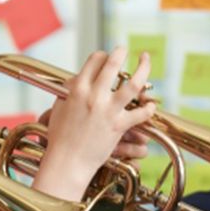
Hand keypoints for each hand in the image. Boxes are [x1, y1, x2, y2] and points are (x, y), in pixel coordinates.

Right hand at [38, 49, 155, 197]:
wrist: (67, 161)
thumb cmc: (59, 138)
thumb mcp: (58, 108)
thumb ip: (69, 91)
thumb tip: (77, 79)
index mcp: (77, 90)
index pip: (93, 61)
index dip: (101, 56)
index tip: (104, 58)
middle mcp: (94, 96)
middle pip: (113, 64)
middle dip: (121, 52)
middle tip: (124, 49)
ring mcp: (108, 110)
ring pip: (134, 84)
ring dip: (143, 68)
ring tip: (145, 60)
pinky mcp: (119, 125)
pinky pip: (140, 113)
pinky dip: (149, 108)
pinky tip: (151, 104)